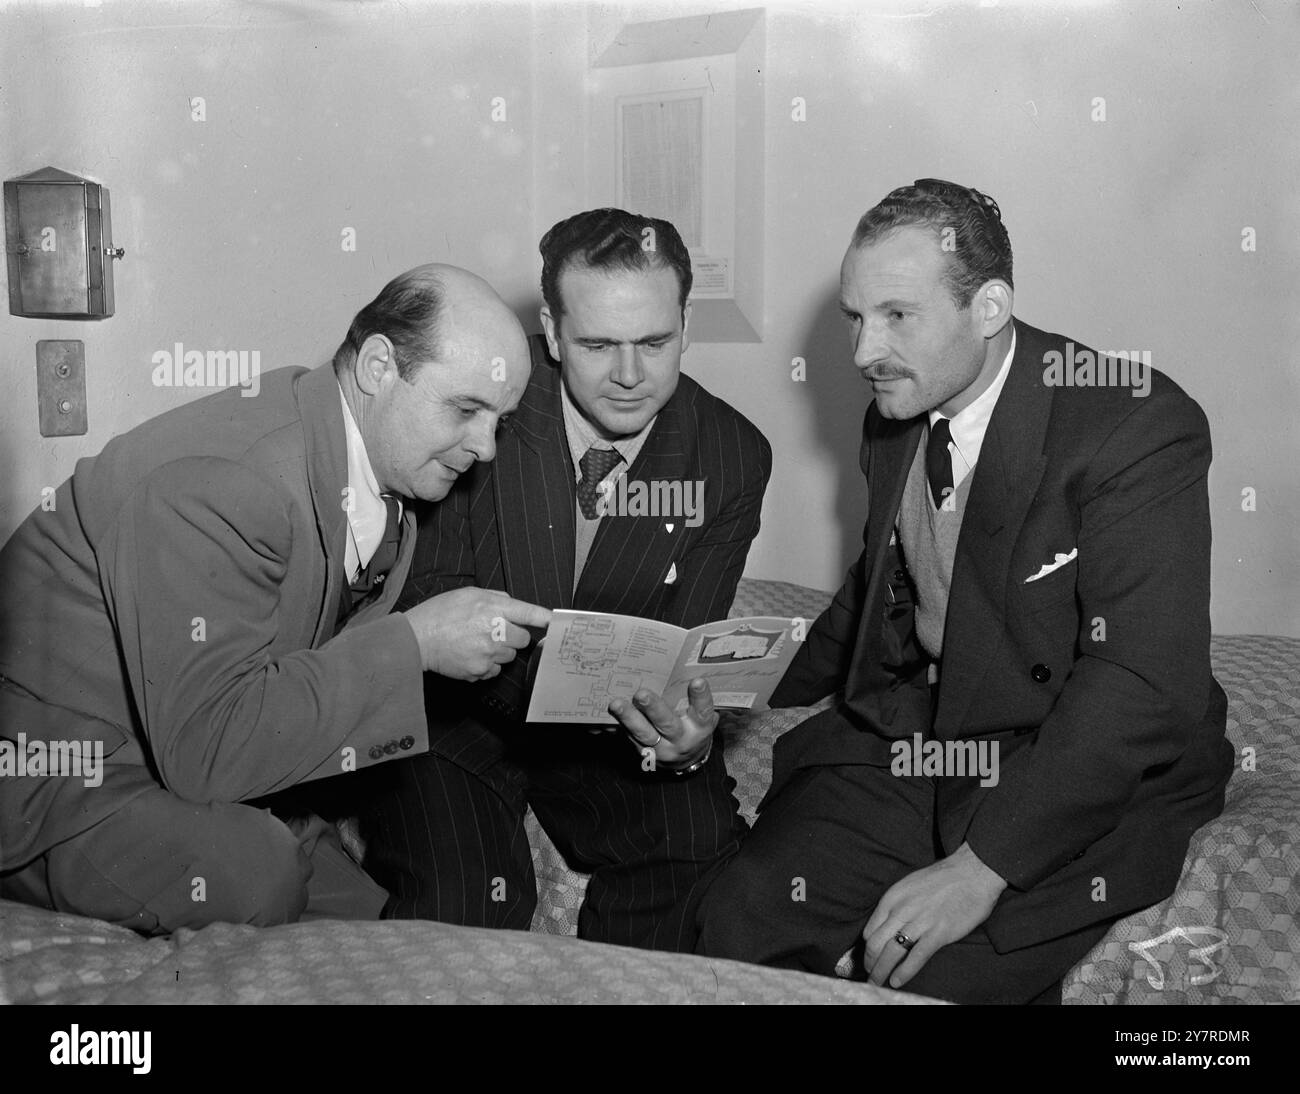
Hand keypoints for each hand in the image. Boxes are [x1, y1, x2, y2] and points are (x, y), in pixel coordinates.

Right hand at [403, 587, 550, 680]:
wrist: (416, 639)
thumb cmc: (440, 613)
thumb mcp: (469, 593)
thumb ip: (496, 597)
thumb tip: (512, 605)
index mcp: (493, 608)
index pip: (530, 613)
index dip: (546, 619)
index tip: (557, 623)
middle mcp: (495, 631)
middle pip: (523, 639)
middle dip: (513, 635)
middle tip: (493, 631)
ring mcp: (488, 654)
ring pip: (509, 656)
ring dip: (500, 650)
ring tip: (476, 642)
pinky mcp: (480, 671)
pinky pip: (495, 669)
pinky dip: (487, 664)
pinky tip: (471, 654)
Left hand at [607, 679, 718, 770]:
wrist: (687, 760)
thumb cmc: (693, 726)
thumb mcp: (701, 714)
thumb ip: (695, 697)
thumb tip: (686, 667)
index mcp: (701, 727)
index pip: (703, 711)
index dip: (701, 696)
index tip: (697, 681)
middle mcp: (682, 739)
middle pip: (668, 724)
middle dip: (654, 708)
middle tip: (641, 695)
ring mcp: (662, 748)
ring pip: (644, 734)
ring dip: (629, 718)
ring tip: (616, 704)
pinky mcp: (645, 752)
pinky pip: (631, 737)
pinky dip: (621, 723)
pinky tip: (612, 711)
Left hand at [861, 842, 1006, 989]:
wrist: (972, 872)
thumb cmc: (942, 879)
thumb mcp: (909, 885)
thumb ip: (897, 905)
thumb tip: (887, 926)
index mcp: (892, 898)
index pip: (870, 930)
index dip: (867, 949)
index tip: (869, 958)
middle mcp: (901, 910)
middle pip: (875, 944)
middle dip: (870, 964)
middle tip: (870, 975)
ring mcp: (920, 922)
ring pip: (891, 953)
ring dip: (881, 972)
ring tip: (878, 983)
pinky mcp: (939, 933)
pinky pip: (915, 957)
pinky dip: (903, 972)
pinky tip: (896, 981)